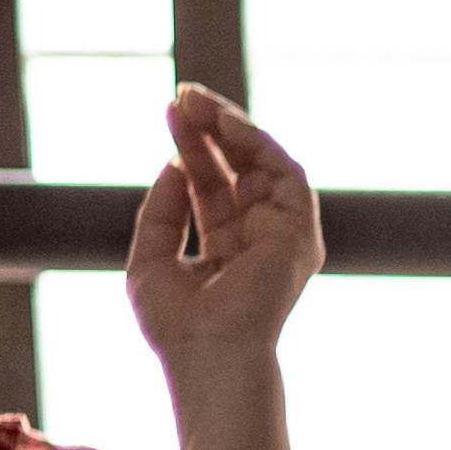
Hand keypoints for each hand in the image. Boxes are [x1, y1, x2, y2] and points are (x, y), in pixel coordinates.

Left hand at [123, 86, 321, 364]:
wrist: (207, 354)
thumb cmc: (176, 324)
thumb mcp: (150, 258)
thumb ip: (163, 211)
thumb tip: (176, 163)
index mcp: (226, 251)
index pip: (212, 187)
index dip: (192, 149)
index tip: (170, 112)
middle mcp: (259, 240)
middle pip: (238, 170)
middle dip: (211, 129)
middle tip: (184, 94)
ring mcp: (283, 236)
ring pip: (264, 165)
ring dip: (233, 127)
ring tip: (198, 100)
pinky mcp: (300, 233)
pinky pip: (286, 173)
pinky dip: (257, 143)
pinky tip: (224, 123)